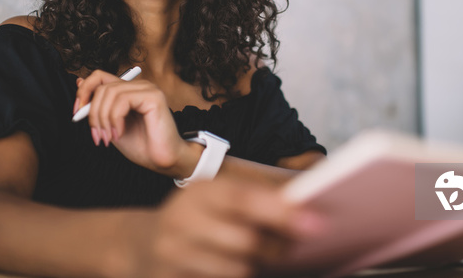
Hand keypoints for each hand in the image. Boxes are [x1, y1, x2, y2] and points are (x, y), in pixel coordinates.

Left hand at [74, 70, 198, 176]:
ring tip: (108, 137)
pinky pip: (123, 100)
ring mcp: (147, 89)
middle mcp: (138, 86)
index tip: (77, 113)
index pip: (99, 76)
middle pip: (102, 87)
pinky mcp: (153, 96)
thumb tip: (79, 81)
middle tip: (98, 136)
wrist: (162, 160)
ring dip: (103, 119)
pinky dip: (115, 119)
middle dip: (93, 114)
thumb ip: (97, 105)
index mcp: (128, 90)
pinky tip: (119, 133)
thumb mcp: (109, 124)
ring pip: (110, 93)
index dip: (83, 91)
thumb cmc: (141, 145)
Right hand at [129, 177, 324, 277]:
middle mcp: (182, 220)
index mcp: (201, 192)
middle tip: (288, 248)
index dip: (281, 211)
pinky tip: (230, 269)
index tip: (317, 223)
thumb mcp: (220, 199)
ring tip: (249, 258)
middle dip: (274, 248)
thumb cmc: (200, 220)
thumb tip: (306, 211)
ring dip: (252, 269)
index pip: (244, 198)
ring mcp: (172, 255)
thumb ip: (258, 200)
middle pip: (245, 241)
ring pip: (236, 271)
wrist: (146, 246)